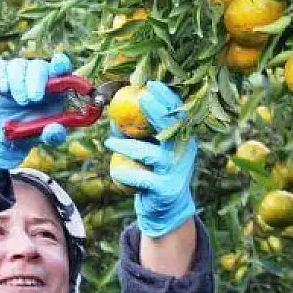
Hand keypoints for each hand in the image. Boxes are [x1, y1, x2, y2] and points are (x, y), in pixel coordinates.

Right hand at [0, 54, 72, 170]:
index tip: (58, 67)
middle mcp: (40, 75)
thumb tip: (54, 129)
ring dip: (18, 82)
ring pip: (18, 65)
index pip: (62, 67)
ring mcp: (20, 72)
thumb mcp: (45, 136)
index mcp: (57, 87)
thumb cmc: (33, 129)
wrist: (7, 133)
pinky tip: (3, 90)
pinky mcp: (2, 74)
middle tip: (33, 99)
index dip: (60, 64)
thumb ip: (53, 134)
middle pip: (39, 65)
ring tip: (20, 101)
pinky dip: (0, 76)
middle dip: (36, 81)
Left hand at [104, 81, 197, 236]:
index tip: (151, 83)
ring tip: (110, 141)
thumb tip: (116, 111)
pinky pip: (140, 178)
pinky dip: (126, 174)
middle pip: (171, 128)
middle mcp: (183, 153)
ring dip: (128, 147)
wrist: (167, 208)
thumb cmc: (156, 171)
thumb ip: (143, 131)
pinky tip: (115, 171)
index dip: (166, 97)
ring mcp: (174, 171)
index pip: (178, 113)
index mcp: (183, 138)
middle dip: (156, 110)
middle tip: (140, 98)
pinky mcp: (163, 189)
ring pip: (149, 154)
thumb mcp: (154, 148)